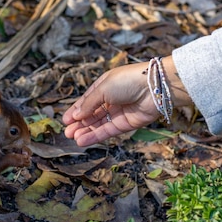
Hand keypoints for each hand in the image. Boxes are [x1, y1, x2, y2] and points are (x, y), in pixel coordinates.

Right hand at [63, 56, 191, 146]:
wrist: (156, 87)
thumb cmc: (128, 81)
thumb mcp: (103, 89)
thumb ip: (89, 104)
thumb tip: (75, 115)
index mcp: (104, 86)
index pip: (87, 100)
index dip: (76, 110)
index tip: (65, 120)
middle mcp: (111, 100)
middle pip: (92, 114)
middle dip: (79, 123)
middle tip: (66, 133)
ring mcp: (119, 112)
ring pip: (98, 124)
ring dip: (86, 131)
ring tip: (72, 138)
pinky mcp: (127, 124)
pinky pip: (108, 131)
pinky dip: (95, 136)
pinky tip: (83, 140)